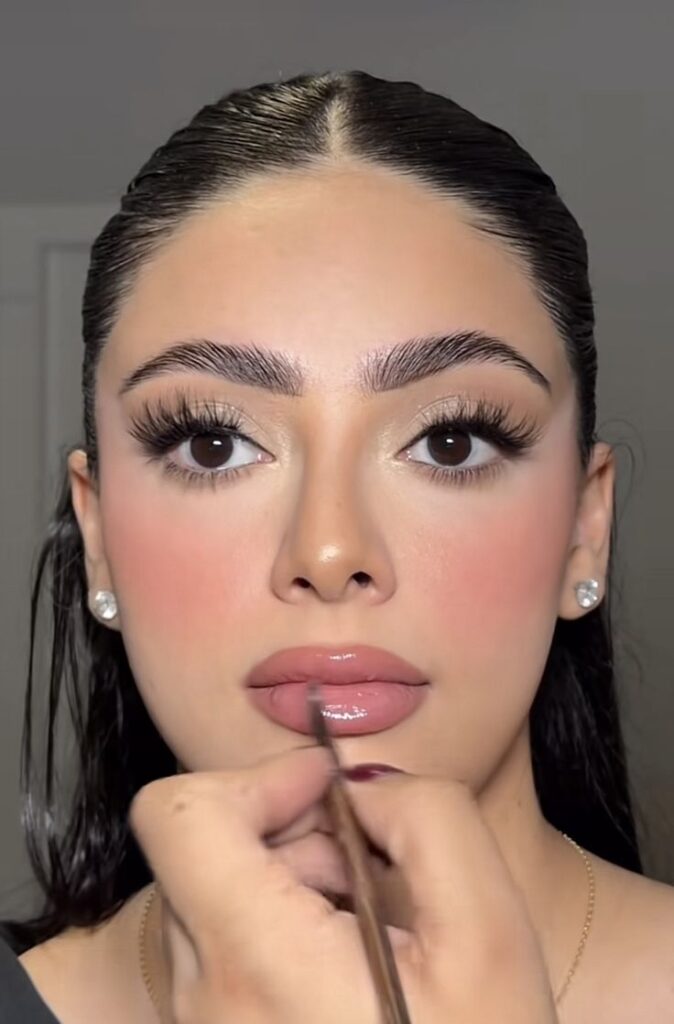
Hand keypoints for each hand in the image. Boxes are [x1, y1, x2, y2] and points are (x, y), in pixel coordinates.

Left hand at [128, 746, 558, 1022]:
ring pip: (217, 892)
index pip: (174, 813)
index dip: (257, 776)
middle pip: (204, 848)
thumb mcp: (491, 936)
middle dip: (294, 831)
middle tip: (373, 869)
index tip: (328, 792)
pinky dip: (286, 925)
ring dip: (295, 879)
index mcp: (254, 963)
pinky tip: (352, 965)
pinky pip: (227, 945)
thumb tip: (364, 784)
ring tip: (373, 927)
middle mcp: (204, 998)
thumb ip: (430, 818)